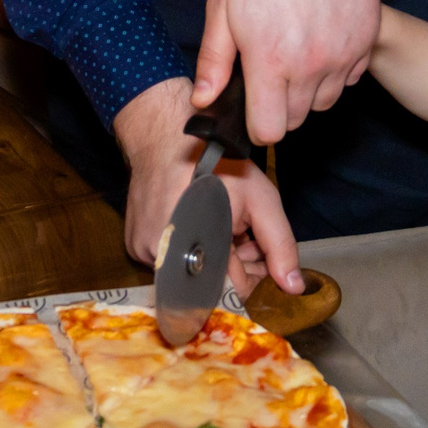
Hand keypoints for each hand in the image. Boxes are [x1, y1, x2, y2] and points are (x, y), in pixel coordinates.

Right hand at [116, 78, 302, 294]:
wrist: (163, 134)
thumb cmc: (215, 162)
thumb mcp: (260, 200)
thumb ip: (280, 245)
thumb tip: (294, 288)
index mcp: (199, 254)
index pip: (233, 292)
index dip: (254, 277)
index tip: (263, 259)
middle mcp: (165, 261)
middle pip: (211, 284)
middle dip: (235, 265)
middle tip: (245, 235)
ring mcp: (145, 254)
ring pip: (191, 272)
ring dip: (213, 257)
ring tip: (223, 225)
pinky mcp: (134, 246)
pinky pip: (169, 259)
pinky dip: (189, 247)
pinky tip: (200, 222)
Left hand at [193, 0, 380, 144]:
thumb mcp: (224, 3)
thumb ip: (214, 58)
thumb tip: (205, 99)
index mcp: (271, 62)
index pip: (268, 131)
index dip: (256, 126)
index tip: (252, 107)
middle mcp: (310, 68)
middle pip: (296, 120)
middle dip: (279, 106)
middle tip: (270, 72)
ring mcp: (341, 59)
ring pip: (323, 102)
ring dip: (308, 91)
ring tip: (296, 55)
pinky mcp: (364, 46)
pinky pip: (348, 80)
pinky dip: (334, 71)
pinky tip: (321, 42)